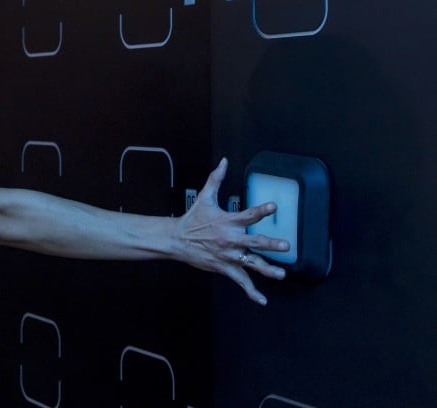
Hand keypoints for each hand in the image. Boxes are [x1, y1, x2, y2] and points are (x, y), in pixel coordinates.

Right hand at [174, 158, 288, 304]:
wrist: (176, 239)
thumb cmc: (193, 219)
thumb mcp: (205, 197)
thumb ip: (216, 179)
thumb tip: (224, 162)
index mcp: (228, 221)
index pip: (248, 215)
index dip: (261, 210)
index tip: (273, 207)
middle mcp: (231, 239)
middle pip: (254, 242)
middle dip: (271, 244)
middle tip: (285, 246)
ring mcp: (228, 255)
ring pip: (251, 264)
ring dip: (267, 269)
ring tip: (281, 274)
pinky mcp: (224, 268)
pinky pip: (240, 281)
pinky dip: (251, 292)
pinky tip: (262, 299)